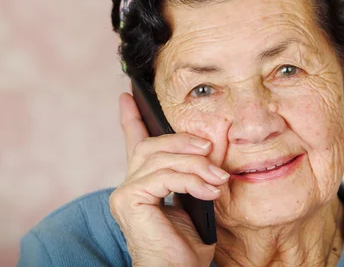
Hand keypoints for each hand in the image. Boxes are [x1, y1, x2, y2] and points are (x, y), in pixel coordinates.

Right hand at [109, 93, 228, 266]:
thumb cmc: (187, 247)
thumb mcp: (196, 201)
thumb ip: (193, 174)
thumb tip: (209, 147)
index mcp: (143, 185)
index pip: (134, 144)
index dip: (131, 118)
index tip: (127, 96)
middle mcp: (128, 186)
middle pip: (151, 145)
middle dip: (182, 141)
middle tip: (210, 149)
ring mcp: (125, 193)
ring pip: (161, 158)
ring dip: (196, 165)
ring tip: (219, 179)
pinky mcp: (128, 200)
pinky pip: (164, 176)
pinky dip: (191, 180)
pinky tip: (210, 191)